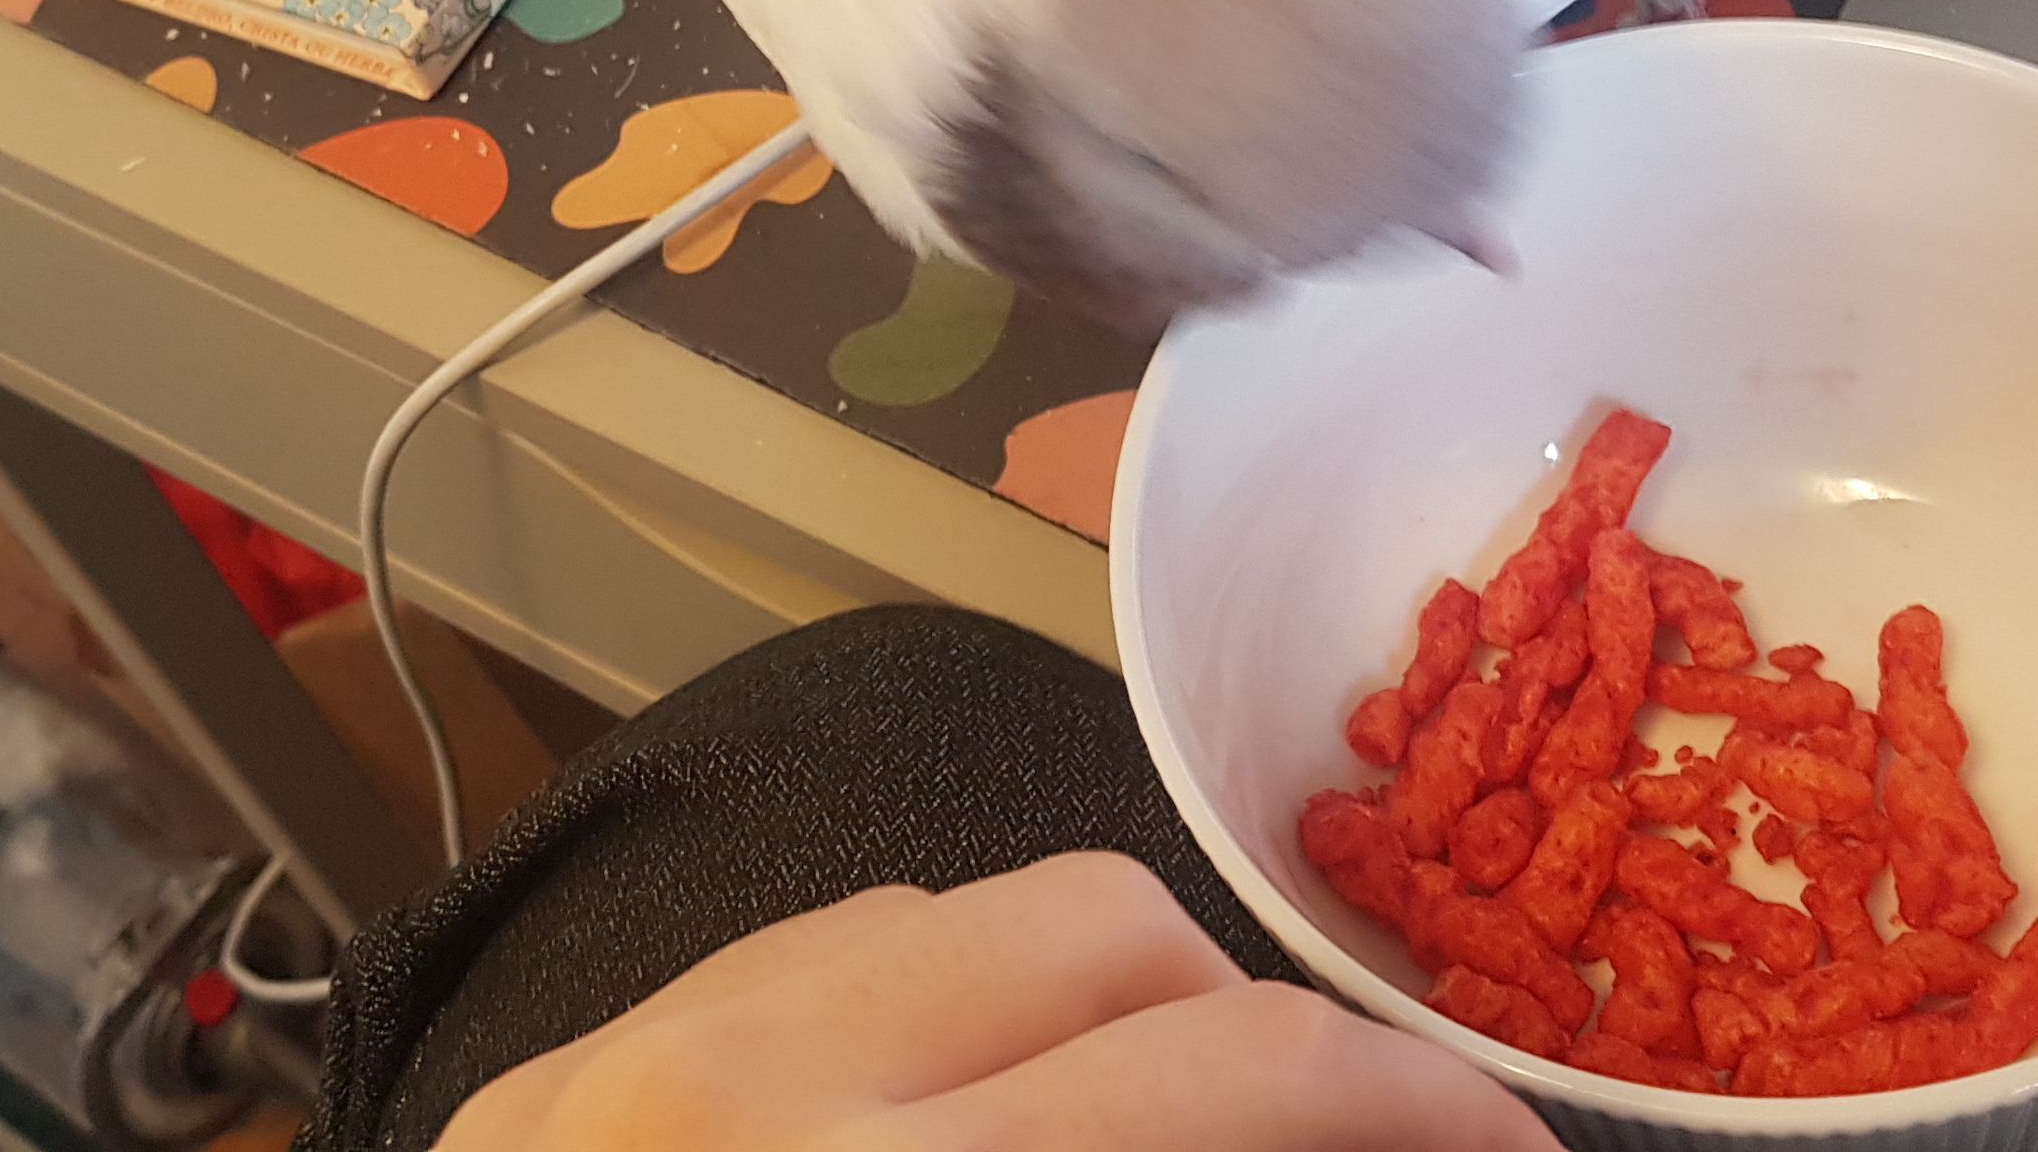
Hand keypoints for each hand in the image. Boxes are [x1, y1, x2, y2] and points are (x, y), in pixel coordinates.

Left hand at [440, 851, 1562, 1149]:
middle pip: (1099, 929)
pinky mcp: (544, 1080)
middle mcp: (749, 1101)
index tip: (1493, 1144)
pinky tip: (948, 1121)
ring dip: (1077, 1003)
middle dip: (1247, 1024)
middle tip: (1319, 1134)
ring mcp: (622, 1066)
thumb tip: (1306, 1143)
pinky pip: (787, 961)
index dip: (1404, 1101)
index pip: (1220, 1075)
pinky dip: (907, 1013)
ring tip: (1135, 1127)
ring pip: (945, 909)